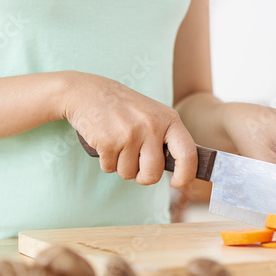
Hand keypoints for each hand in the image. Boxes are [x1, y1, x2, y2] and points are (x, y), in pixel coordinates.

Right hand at [59, 72, 198, 188]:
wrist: (88, 92)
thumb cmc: (124, 108)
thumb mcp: (153, 115)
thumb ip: (166, 139)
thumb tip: (181, 172)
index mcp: (169, 119)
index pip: (188, 155)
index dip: (185, 175)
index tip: (176, 183)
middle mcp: (151, 126)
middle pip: (152, 174)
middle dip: (142, 176)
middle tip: (135, 164)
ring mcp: (129, 134)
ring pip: (128, 174)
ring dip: (120, 166)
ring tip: (117, 144)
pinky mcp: (108, 142)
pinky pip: (109, 168)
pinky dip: (106, 161)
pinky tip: (105, 142)